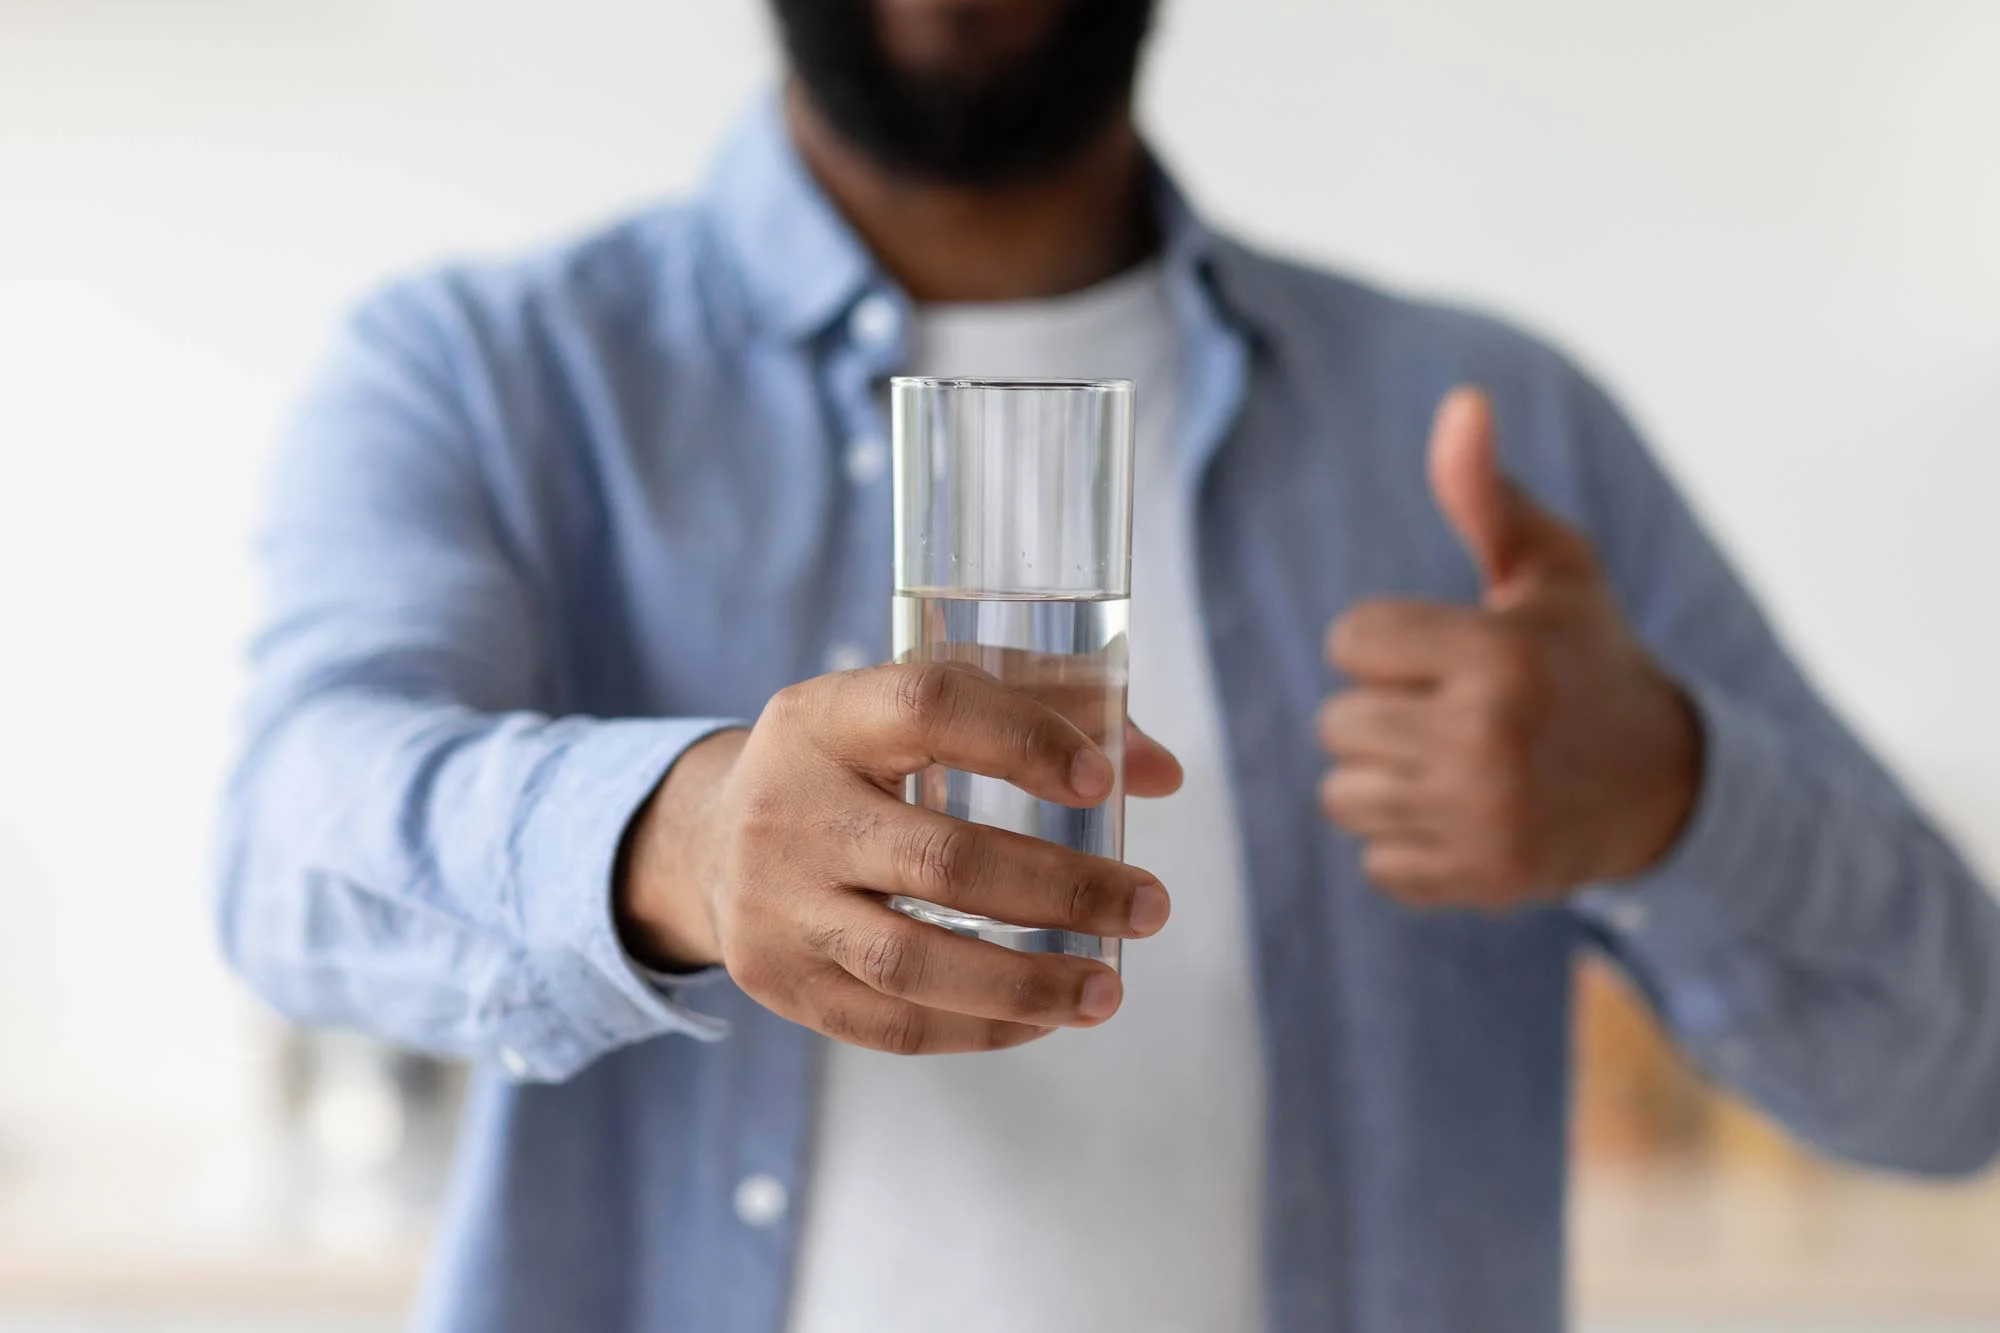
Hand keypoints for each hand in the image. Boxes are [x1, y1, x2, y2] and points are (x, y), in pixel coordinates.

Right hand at [617, 662, 1182, 1052]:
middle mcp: (790, 808)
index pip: (928, 705)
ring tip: (1109, 990)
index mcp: (827, 716)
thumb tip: (1162, 774)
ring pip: (911, 960)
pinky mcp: (776, 979)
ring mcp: (775, 903)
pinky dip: (977, 1028)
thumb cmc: (855, 763)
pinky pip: (888, 1023)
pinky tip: (1041, 1019)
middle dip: (1063, 890)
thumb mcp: (913, 709)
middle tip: (1150, 905)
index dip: (1023, 739)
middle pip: (939, 858)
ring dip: (1028, 983)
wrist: (707, 839)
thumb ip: (1042, 711)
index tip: (1104, 782)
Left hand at [1317, 387, 1699, 908]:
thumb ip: (1487, 495)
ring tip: (1453, 761)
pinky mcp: (1481, 880)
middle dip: (1382, 710)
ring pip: (1343, 793)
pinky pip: (1375, 861)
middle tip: (1451, 710)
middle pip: (1337, 722)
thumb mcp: (1551, 569)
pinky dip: (1407, 842)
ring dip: (1384, 777)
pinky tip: (1463, 815)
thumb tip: (1460, 402)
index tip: (1442, 650)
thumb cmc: (1584, 656)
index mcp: (1498, 655)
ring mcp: (1484, 819)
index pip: (1350, 639)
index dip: (1385, 642)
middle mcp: (1488, 740)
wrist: (1667, 785)